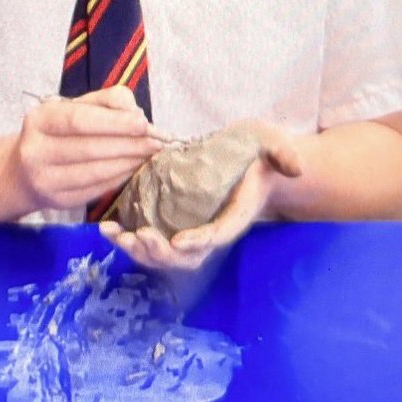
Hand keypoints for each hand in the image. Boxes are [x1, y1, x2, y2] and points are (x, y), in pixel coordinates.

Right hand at [12, 86, 165, 212]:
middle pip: (90, 148)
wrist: (22, 171)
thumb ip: (106, 102)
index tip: (145, 123)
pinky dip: (120, 178)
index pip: (78, 120)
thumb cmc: (56, 133)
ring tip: (150, 154)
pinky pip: (96, 189)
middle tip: (158, 142)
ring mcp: (45, 179)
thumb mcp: (73, 108)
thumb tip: (135, 113)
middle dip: (129, 144)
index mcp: (39, 120)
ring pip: (95, 172)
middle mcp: (36, 150)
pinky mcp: (58, 201)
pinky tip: (134, 169)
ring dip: (129, 162)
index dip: (114, 123)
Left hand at [99, 119, 303, 270]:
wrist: (246, 164)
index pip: (217, 234)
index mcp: (233, 216)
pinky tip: (107, 228)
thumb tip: (294, 166)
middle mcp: (209, 230)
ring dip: (138, 250)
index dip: (199, 241)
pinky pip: (149, 240)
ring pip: (163, 254)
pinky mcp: (169, 223)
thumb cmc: (256, 156)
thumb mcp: (273, 145)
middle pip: (185, 256)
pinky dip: (128, 239)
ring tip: (114, 235)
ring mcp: (188, 230)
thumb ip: (284, 152)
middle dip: (160, 252)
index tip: (178, 240)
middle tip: (138, 237)